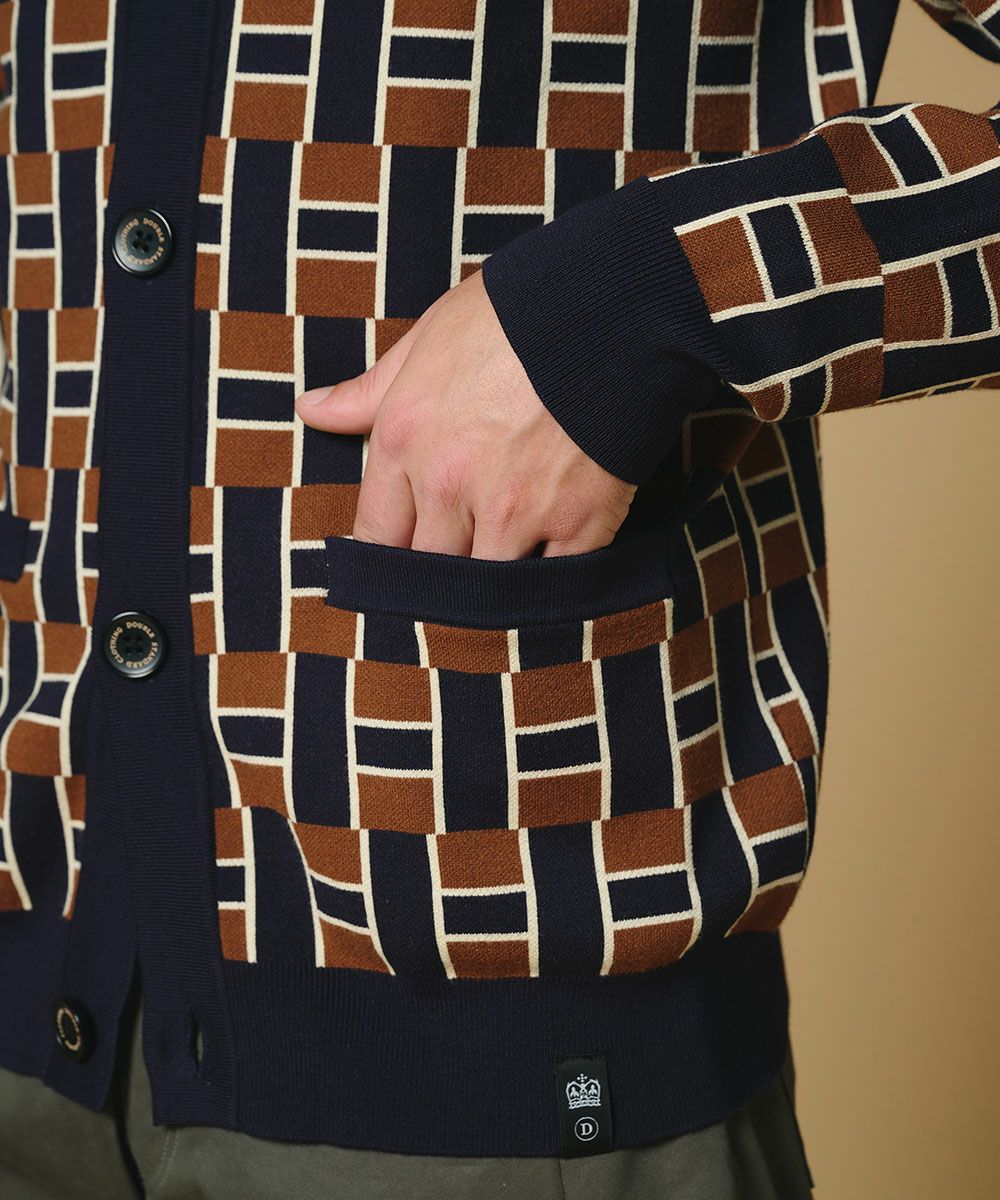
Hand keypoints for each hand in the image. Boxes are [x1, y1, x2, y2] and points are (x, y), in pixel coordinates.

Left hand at [294, 270, 636, 559]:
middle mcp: (451, 485)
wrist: (612, 305)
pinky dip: (551, 583)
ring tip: (502, 574)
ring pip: (486, 587)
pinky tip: (552, 566)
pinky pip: (554, 582)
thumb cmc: (515, 315)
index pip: (376, 535)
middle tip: (456, 563)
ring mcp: (516, 510)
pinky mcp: (579, 523)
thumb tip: (310, 410)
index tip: (400, 558)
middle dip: (439, 570)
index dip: (387, 554)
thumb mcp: (426, 339)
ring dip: (492, 584)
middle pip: (429, 568)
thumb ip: (367, 391)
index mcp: (405, 441)